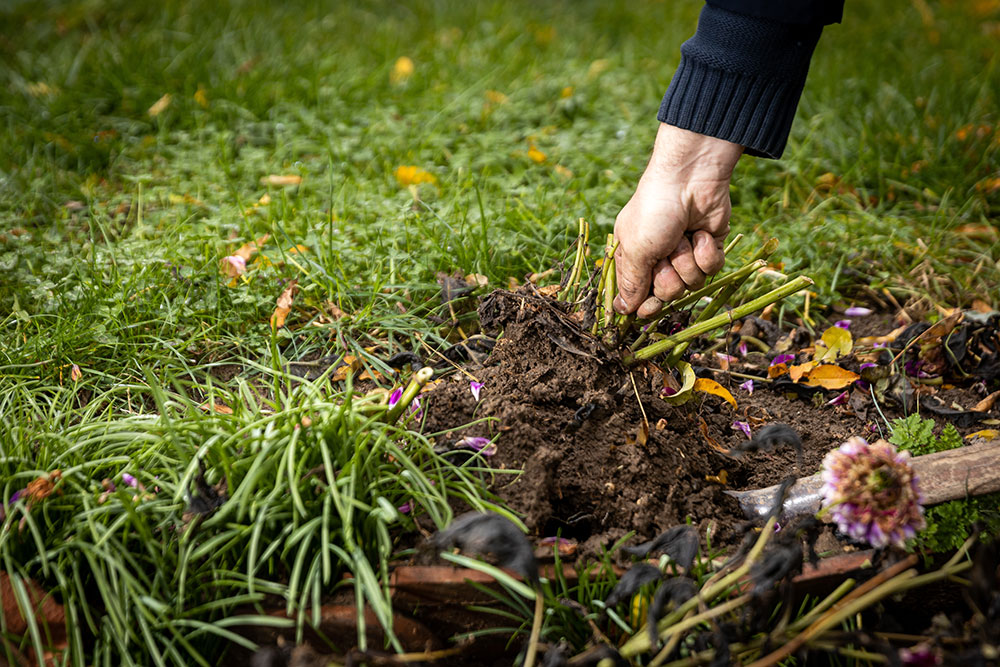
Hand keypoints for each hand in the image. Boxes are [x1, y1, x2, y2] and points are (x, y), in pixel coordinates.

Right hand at [613, 123, 742, 317]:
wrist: (689, 180)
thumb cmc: (653, 211)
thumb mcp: (635, 249)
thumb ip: (631, 284)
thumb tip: (622, 311)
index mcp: (634, 259)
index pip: (638, 296)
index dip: (645, 304)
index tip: (648, 308)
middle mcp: (659, 260)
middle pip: (668, 294)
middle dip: (669, 276)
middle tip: (665, 254)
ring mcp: (685, 255)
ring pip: (692, 284)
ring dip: (688, 261)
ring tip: (683, 237)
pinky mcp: (708, 248)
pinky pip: (712, 269)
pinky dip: (706, 253)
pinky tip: (700, 233)